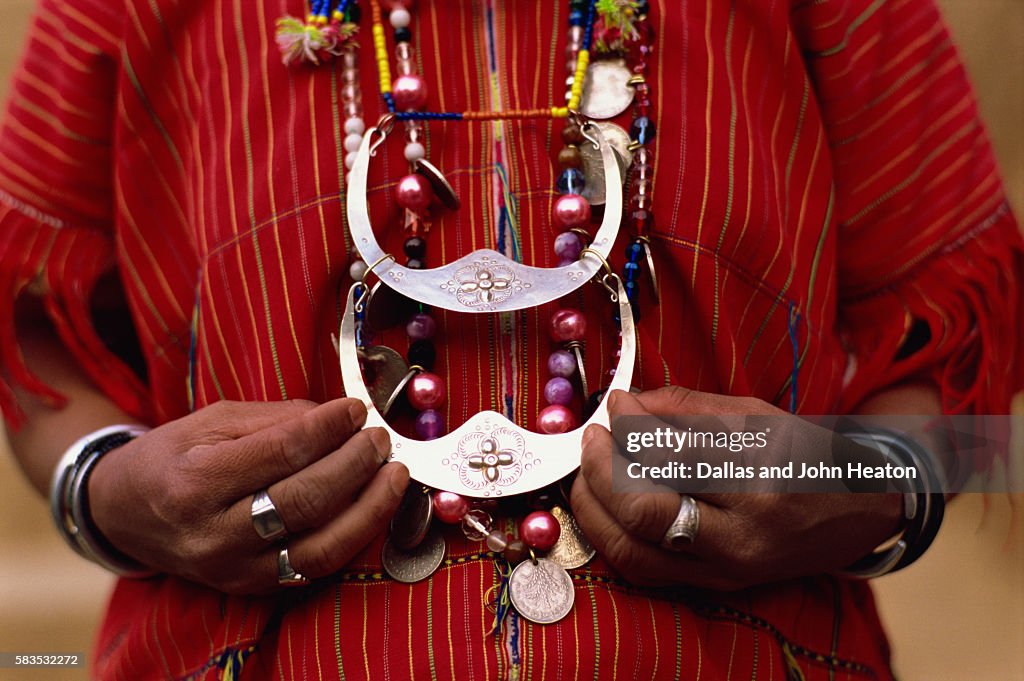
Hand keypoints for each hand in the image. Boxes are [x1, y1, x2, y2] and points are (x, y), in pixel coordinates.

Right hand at [88, 398, 407, 593]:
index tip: (355, 409)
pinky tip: (373, 507)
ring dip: (370, 507)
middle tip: (379, 438)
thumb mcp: (212, 421)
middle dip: (356, 463)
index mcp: (196, 480)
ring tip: (394, 473)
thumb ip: (277, 418)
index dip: (328, 428)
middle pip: (306, 500)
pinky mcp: (252, 586)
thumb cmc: (174, 456)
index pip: (281, 452)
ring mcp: (234, 568)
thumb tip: (339, 416)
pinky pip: (315, 566)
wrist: (126, 512)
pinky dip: (353, 536)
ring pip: (320, 544)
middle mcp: (214, 533)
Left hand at [570, 388, 902, 589]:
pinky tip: (604, 508)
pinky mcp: (717, 586)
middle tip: (590, 439)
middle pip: (643, 512)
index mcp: (759, 477)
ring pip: (634, 551)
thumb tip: (624, 404)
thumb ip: (685, 408)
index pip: (670, 454)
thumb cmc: (803, 454)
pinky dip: (612, 538)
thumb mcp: (755, 416)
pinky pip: (645, 570)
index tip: (613, 405)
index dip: (629, 426)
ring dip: (594, 510)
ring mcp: (727, 568)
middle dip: (600, 471)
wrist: (856, 512)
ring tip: (586, 474)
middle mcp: (742, 533)